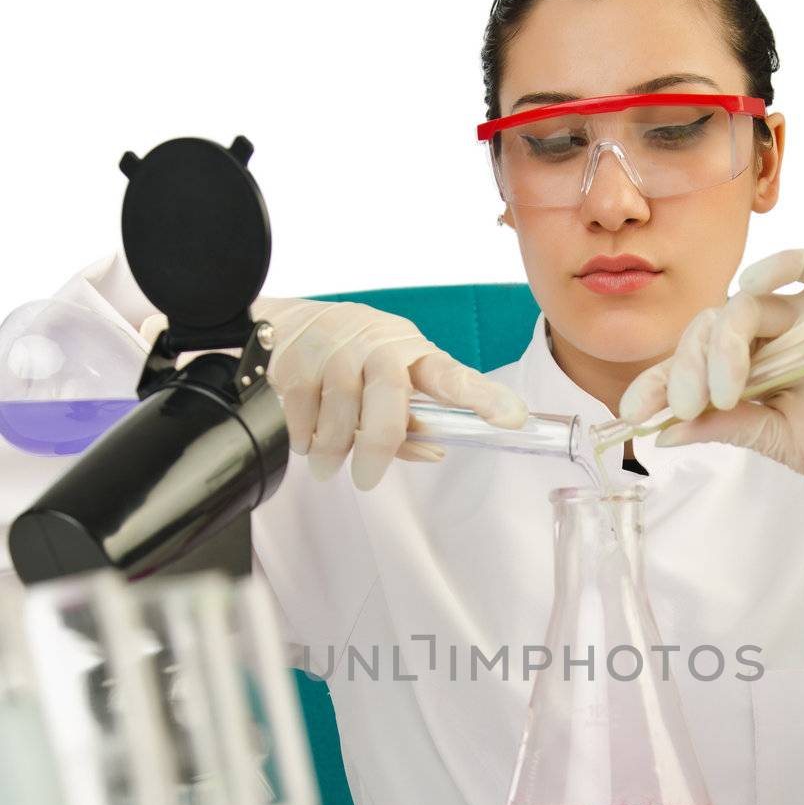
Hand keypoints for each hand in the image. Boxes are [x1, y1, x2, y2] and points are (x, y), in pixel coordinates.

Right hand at [139, 298, 527, 489]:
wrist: (289, 326)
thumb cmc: (355, 362)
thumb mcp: (392, 385)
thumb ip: (414, 423)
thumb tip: (437, 452)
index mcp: (413, 353)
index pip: (451, 376)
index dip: (482, 397)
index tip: (513, 418)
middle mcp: (377, 344)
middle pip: (388, 392)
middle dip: (378, 442)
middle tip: (367, 479)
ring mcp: (334, 348)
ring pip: (339, 407)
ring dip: (332, 447)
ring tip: (327, 463)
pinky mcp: (294, 358)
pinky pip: (301, 409)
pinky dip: (304, 435)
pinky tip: (306, 440)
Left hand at [619, 249, 803, 551]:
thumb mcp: (772, 439)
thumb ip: (722, 426)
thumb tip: (663, 431)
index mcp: (743, 367)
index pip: (689, 361)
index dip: (657, 381)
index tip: (633, 412)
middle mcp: (767, 336)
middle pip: (709, 328)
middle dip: (686, 367)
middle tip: (682, 406)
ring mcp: (803, 316)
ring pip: (745, 306)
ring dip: (723, 345)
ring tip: (723, 389)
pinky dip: (782, 264)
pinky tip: (754, 283)